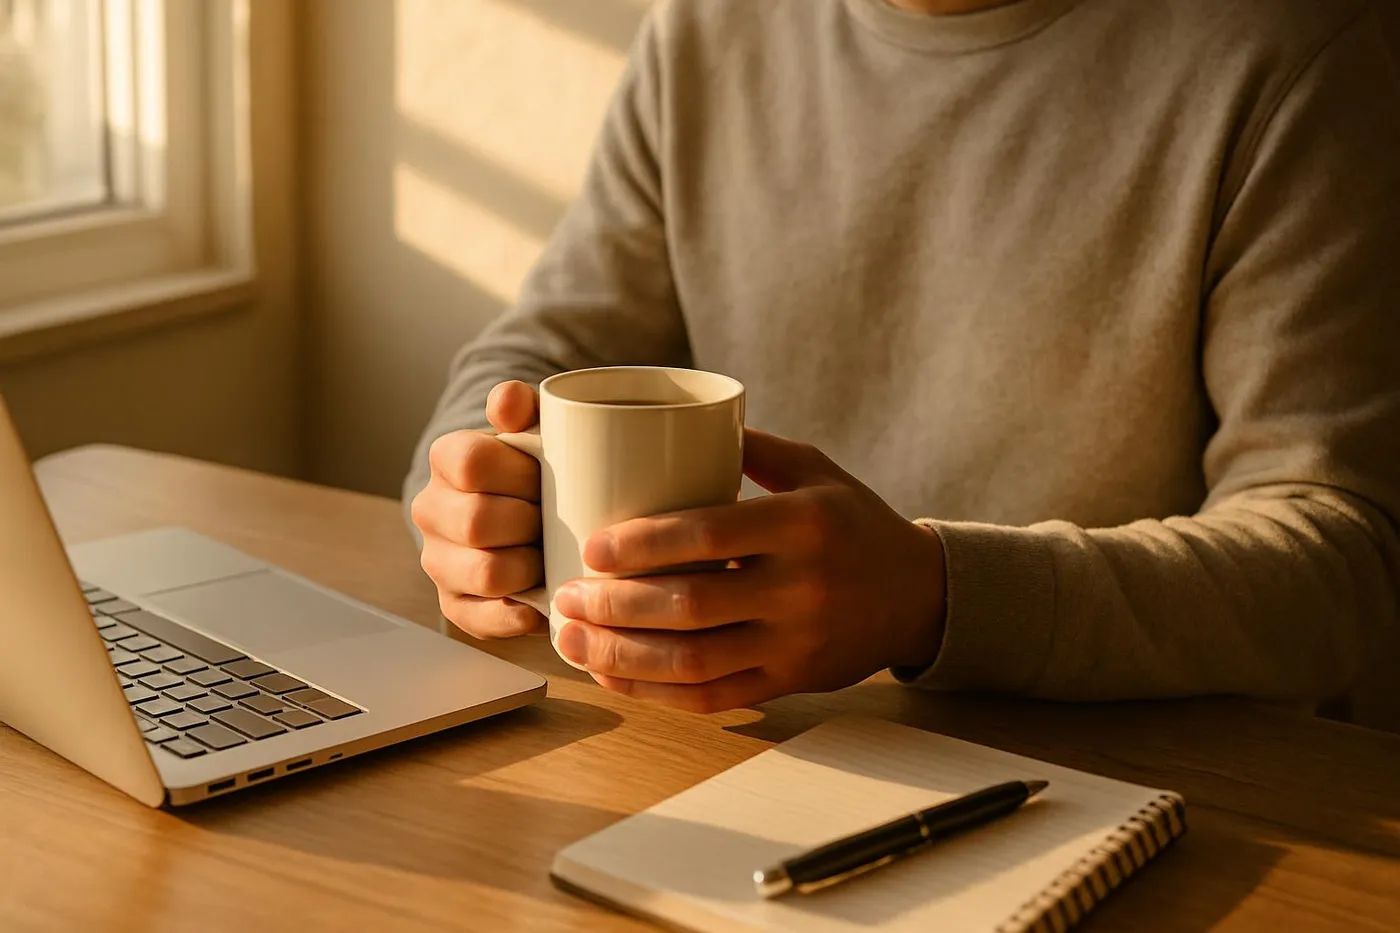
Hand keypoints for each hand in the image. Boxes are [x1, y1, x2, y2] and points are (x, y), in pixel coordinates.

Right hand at [411, 381, 546, 637]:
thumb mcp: (536, 426)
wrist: (531, 511)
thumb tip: (508, 401)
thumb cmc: (538, 467)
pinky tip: (541, 600)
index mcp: (446, 458)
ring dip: (528, 567)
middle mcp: (431, 510)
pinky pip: (482, 618)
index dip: (520, 474)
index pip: (472, 463)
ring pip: (484, 572)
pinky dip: (518, 613)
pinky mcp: (455, 604)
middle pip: (477, 521)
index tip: (547, 477)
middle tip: (555, 520)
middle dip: (530, 523)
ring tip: (549, 555)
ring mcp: (438, 560)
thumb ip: (522, 405)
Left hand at [553, 430, 946, 711]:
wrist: (920, 595)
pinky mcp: (791, 682)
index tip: (592, 547)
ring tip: (572, 640)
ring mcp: (796, 644)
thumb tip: (672, 420)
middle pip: (691, 605)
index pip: (709, 535)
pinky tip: (612, 674)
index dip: (643, 545)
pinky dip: (654, 692)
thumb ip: (750, 447)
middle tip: (567, 598)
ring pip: (693, 662)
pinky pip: (712, 697)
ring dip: (622, 655)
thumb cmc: (855, 524)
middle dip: (615, 606)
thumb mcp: (816, 470)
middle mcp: (801, 589)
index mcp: (804, 525)